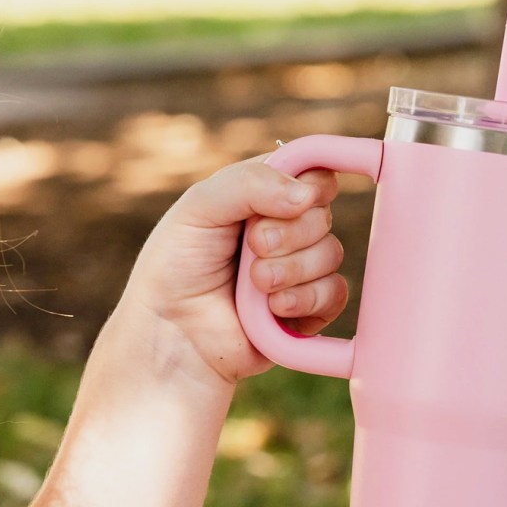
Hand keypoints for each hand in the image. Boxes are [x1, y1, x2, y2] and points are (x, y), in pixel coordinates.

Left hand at [122, 156, 346, 385]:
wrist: (172, 334)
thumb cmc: (175, 266)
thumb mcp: (199, 207)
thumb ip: (249, 183)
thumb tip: (308, 195)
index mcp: (264, 195)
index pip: (313, 173)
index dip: (309, 185)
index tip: (287, 201)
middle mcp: (287, 228)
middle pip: (324, 214)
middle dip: (288, 233)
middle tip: (252, 248)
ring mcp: (300, 269)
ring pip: (331, 254)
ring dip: (291, 269)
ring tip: (255, 284)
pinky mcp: (310, 309)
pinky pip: (335, 294)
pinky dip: (305, 299)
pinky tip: (274, 309)